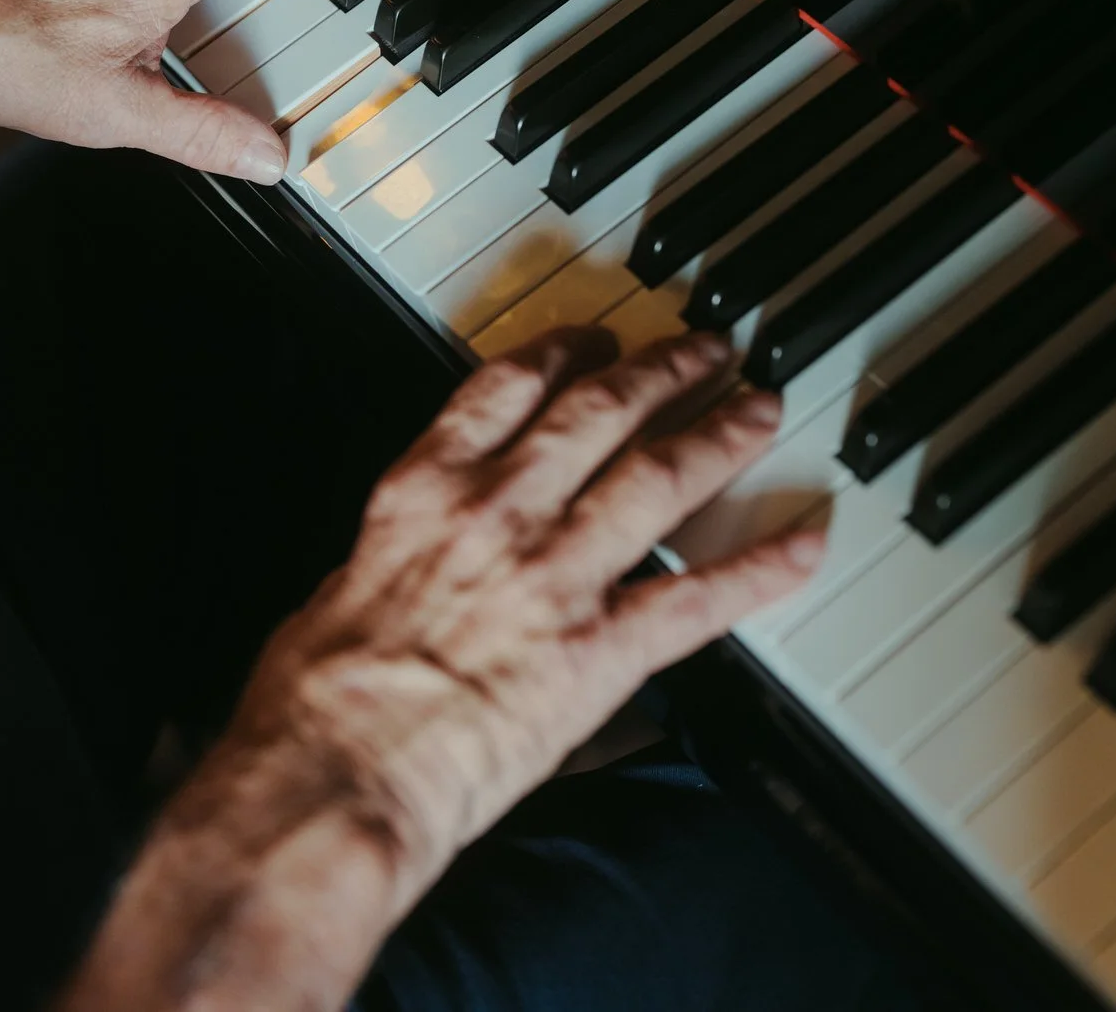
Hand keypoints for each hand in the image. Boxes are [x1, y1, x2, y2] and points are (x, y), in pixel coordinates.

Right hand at [225, 326, 822, 898]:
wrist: (335, 773)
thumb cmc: (314, 700)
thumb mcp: (334, 590)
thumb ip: (393, 559)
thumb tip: (406, 562)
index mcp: (425, 491)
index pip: (508, 386)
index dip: (563, 352)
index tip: (594, 341)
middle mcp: (499, 513)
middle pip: (600, 412)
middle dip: (662, 371)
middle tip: (704, 352)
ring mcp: (557, 576)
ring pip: (659, 477)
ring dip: (720, 435)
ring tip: (758, 408)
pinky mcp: (600, 650)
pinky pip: (700, 598)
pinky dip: (760, 569)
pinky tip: (801, 544)